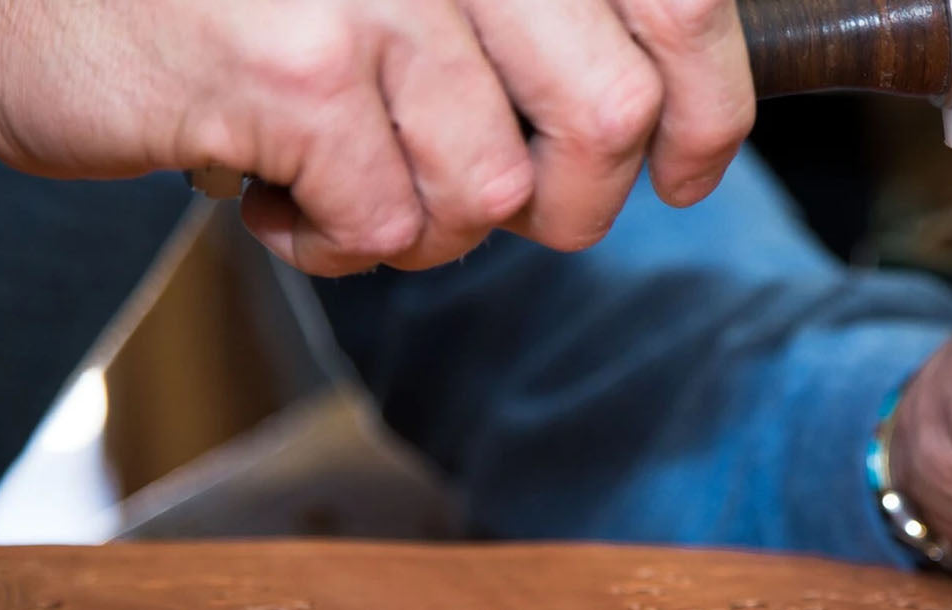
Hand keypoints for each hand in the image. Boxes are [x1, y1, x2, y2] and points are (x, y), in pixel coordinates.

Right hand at [0, 0, 753, 274]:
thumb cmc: (243, 1)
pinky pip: (388, 224)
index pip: (678, 2)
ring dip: (431, 225)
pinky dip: (342, 244)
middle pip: (607, 117)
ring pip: (493, 192)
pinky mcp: (295, 70)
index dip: (707, 109)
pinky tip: (284, 196)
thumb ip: (525, 33)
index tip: (687, 168)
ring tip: (355, 182)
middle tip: (506, 206)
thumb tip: (660, 119)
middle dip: (573, 205)